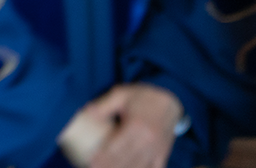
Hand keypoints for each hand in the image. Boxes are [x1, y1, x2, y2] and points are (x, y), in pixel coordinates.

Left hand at [58, 83, 182, 167]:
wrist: (170, 100)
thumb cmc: (142, 97)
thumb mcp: (120, 95)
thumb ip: (103, 105)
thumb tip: (85, 112)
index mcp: (136, 126)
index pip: (116, 147)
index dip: (102, 158)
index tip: (91, 162)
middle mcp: (148, 140)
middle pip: (126, 161)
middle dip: (109, 167)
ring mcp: (157, 149)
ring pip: (139, 167)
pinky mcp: (163, 153)